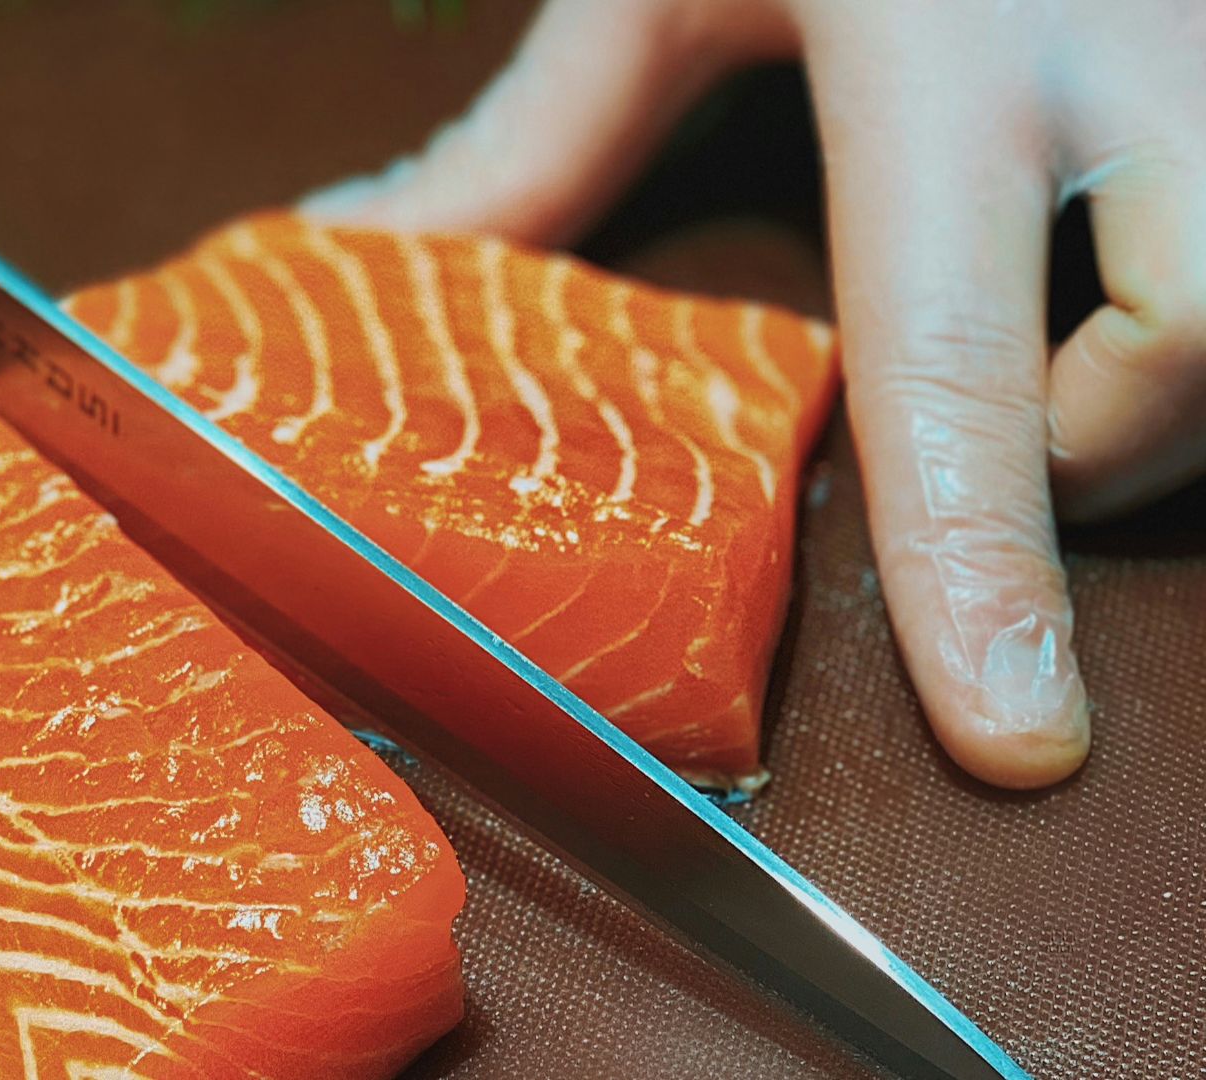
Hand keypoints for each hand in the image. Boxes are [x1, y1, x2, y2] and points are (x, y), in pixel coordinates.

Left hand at [303, 0, 1205, 788]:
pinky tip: (1142, 252)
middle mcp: (1147, 45)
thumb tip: (357, 262)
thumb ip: (534, 140)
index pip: (956, 357)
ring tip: (1073, 327)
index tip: (1013, 735)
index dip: (981, 567)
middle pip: (1191, 350)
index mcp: (946, 44)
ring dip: (1168, 378)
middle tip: (1007, 424)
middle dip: (1098, 447)